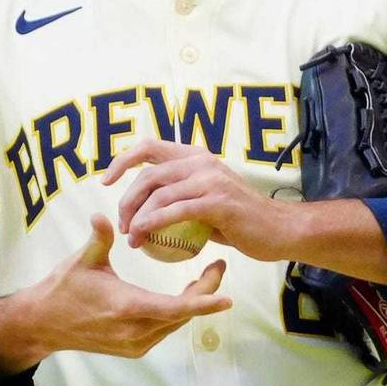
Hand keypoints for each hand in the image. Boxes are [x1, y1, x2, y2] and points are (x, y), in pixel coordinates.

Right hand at [0, 214, 230, 373]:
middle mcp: (135, 332)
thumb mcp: (81, 260)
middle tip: (218, 266)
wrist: (43, 322)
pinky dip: (178, 313)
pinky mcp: (133, 349)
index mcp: (127, 308)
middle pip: (182, 315)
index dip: (204, 301)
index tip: (228, 294)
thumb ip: (98, 238)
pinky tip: (185, 294)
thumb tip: (100, 214)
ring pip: (176, 324)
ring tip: (207, 277)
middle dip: (205, 293)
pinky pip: (165, 330)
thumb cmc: (63, 287)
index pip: (176, 308)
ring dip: (193, 303)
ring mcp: (135, 344)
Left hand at [102, 139, 294, 262]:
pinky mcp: (217, 201)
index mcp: (197, 156)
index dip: (123, 160)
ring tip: (131, 238)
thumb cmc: (242, 221)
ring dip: (137, 217)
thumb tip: (145, 204)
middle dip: (127, 199)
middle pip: (149, 173)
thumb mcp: (208, 199)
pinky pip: (175, 211)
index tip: (106, 181)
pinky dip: (153, 223)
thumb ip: (181, 195)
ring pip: (158, 193)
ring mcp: (210, 179)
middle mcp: (202, 161)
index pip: (150, 146)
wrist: (280, 231)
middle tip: (122, 224)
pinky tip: (142, 236)